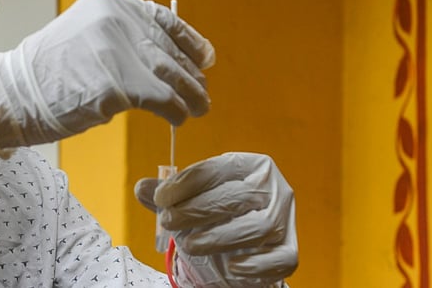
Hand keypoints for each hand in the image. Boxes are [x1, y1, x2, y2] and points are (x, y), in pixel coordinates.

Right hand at [0, 0, 214, 153]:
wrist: (13, 95)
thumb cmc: (47, 74)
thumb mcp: (86, 36)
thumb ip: (123, 38)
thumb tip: (171, 57)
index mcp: (110, 4)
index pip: (164, 19)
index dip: (189, 41)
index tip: (205, 58)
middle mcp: (117, 20)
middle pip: (171, 50)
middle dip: (191, 75)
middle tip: (201, 93)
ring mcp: (118, 51)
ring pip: (175, 75)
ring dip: (191, 96)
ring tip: (197, 109)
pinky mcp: (119, 85)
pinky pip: (165, 99)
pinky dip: (177, 111)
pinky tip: (177, 119)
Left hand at [135, 153, 297, 285]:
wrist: (245, 244)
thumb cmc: (216, 212)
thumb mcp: (190, 198)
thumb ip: (167, 194)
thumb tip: (141, 188)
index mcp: (249, 165)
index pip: (217, 169)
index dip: (185, 183)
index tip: (159, 198)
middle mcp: (273, 188)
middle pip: (237, 197)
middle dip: (197, 210)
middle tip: (167, 222)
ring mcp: (286, 219)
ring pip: (259, 227)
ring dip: (219, 237)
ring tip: (188, 245)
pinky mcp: (290, 250)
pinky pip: (281, 258)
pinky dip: (256, 265)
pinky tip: (232, 267)